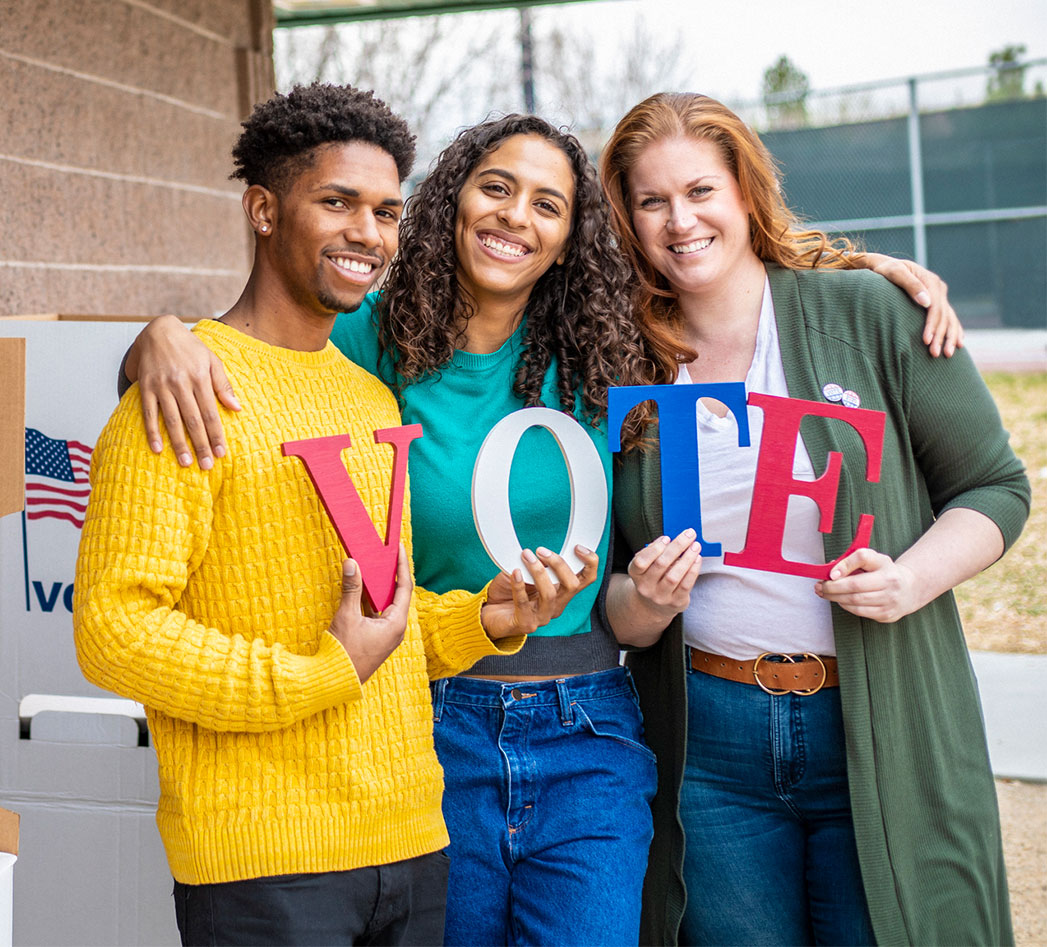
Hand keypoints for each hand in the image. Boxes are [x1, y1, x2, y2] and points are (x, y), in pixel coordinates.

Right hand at [131, 315, 241, 468]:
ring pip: (172, 420)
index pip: (211, 413)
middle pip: (193, 420)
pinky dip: (152, 431)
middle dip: (201, 444)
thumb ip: (223, 385)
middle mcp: (181, 383)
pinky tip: (158, 448)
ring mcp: (162, 386)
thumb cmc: (190, 349)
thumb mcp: (212, 360)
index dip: (216, 434)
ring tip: (186, 462)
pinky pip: (149, 413)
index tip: (221, 453)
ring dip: (179, 443)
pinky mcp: (146, 387)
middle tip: (206, 465)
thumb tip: (237, 408)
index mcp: (200, 378)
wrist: (159, 331)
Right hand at [327, 546, 413, 683]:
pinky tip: (362, 589)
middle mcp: (396, 629)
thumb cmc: (344, 652)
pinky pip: (378, 614)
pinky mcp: (377, 639)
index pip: (405, 587)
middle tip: (386, 555)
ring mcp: (387, 635)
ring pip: (387, 604)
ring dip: (380, 587)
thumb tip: (352, 563)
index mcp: (396, 623)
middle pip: (398, 594)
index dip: (402, 565)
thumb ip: (351, 588)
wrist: (335, 681)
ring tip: (374, 567)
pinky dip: (372, 600)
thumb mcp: (347, 616)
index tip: (400, 548)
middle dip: (391, 574)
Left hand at [481, 545, 598, 639]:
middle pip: (572, 586)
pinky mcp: (525, 624)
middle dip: (559, 565)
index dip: (589, 563)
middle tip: (541, 550)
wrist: (489, 614)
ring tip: (526, 556)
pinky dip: (519, 586)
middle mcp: (556, 606)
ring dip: (538, 572)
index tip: (577, 547)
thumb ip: (537, 564)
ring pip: (549, 594)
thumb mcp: (526, 573)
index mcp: (562, 592)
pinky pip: (524, 604)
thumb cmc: (509, 592)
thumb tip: (540, 552)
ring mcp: (542, 617)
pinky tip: (514, 573)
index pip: (586, 579)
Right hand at [627, 528, 701, 619]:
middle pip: (661, 564)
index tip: (667, 538)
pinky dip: (693, 570)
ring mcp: (660, 596)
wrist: (654, 605)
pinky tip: (697, 559)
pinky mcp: (675, 602)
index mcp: (636, 574)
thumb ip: (654, 551)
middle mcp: (646, 587)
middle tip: (689, 534)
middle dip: (677, 546)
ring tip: (695, 546)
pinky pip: (686, 585)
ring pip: (674, 576)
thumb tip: (668, 540)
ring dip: (687, 558)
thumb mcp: (647, 565)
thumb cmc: (653, 577)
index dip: (654, 549)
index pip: (641, 561)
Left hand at [814, 547, 919, 622]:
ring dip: (835, 598)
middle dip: (832, 588)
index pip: (862, 558)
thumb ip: (851, 561)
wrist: (910, 588)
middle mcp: (890, 582)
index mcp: (885, 564)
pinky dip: (846, 606)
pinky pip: (860, 611)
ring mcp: (890, 601)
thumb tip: (831, 572)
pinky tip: (839, 600)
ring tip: (824, 593)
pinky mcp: (887, 615)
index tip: (830, 573)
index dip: (844, 565)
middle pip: (855, 586)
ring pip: (855, 601)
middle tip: (818, 586)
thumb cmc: (883, 571)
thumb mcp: (872, 559)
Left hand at [863, 254, 963, 356]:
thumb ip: (910, 285)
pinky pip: (950, 317)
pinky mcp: (937, 300)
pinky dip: (955, 330)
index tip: (925, 341)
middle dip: (940, 336)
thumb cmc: (885, 270)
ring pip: (949, 318)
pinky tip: (959, 343)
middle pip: (943, 315)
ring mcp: (939, 294)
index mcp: (930, 280)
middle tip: (934, 354)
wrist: (885, 265)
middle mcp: (938, 287)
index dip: (932, 325)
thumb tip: (926, 302)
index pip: (935, 307)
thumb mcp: (894, 273)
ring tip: (947, 354)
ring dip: (949, 337)